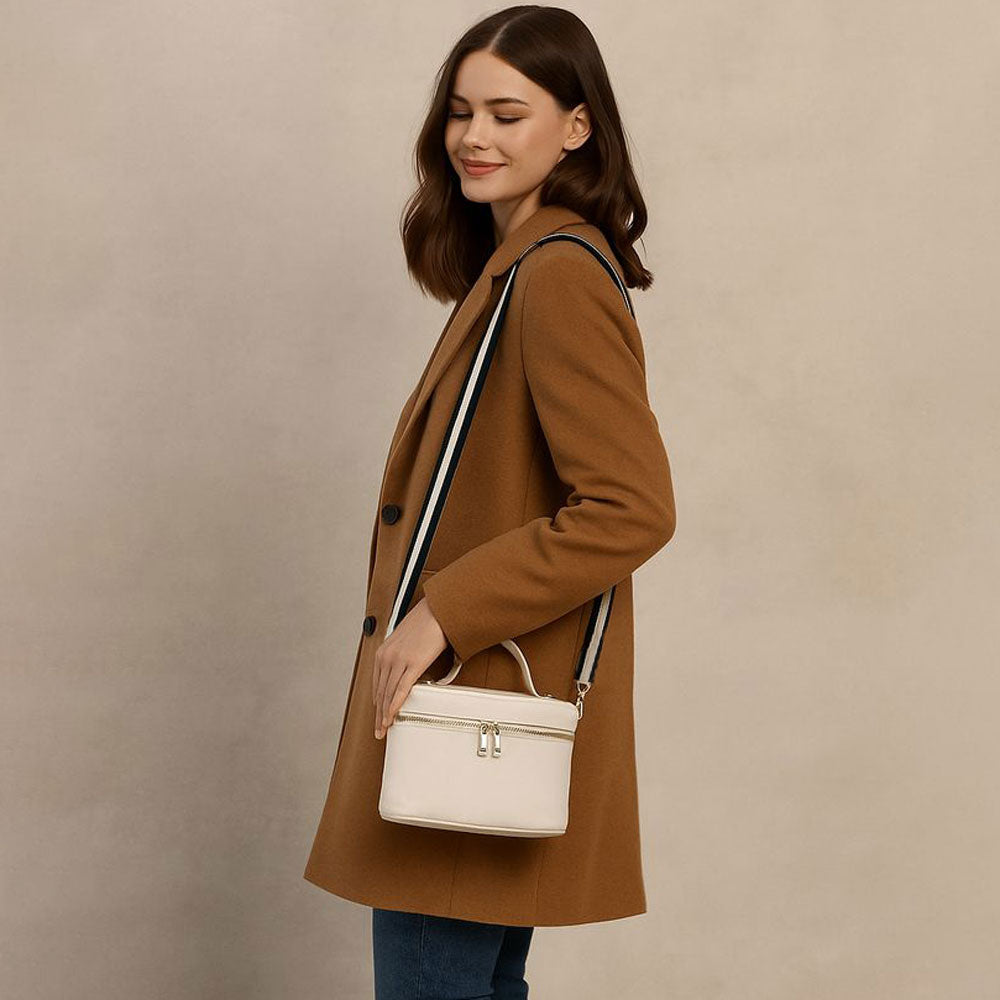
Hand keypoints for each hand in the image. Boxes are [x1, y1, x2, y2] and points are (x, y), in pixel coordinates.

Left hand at [372, 598, 447, 738]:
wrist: (438, 611)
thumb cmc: (426, 623)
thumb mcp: (406, 641)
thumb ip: (402, 658)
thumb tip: (407, 674)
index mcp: (383, 651)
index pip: (376, 684)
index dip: (377, 703)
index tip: (378, 715)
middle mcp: (387, 656)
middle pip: (380, 692)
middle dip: (378, 714)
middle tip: (379, 729)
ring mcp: (399, 660)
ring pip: (389, 693)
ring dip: (386, 714)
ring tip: (385, 727)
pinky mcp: (413, 663)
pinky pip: (401, 689)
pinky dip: (395, 704)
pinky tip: (393, 715)